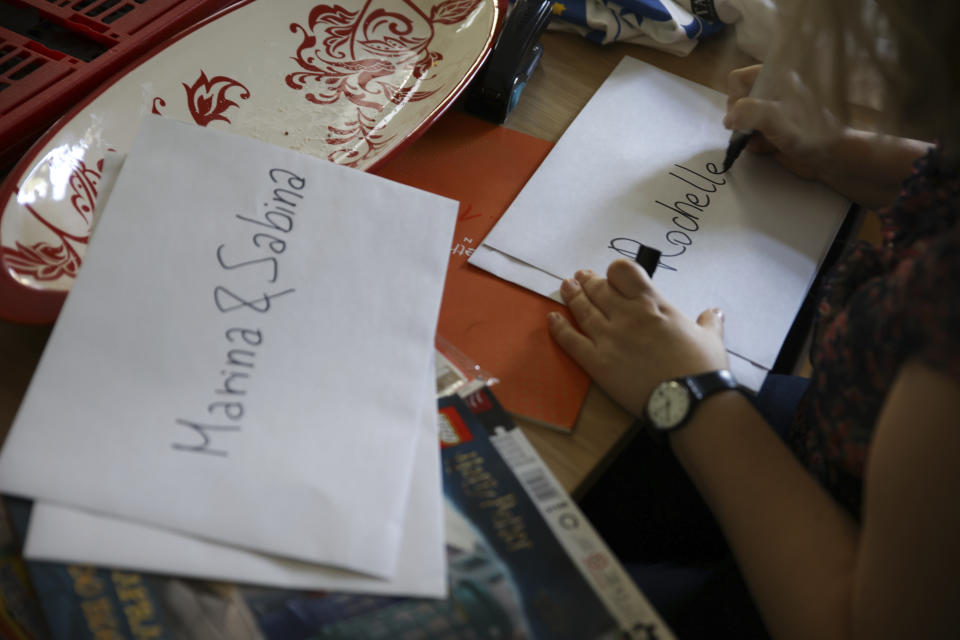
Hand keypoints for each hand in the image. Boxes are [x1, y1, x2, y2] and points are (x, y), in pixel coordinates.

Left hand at [547, 259, 728, 416]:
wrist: (688, 400)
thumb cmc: (702, 368)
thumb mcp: (711, 339)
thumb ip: (709, 322)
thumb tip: (715, 312)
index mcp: (653, 304)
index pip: (623, 272)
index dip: (615, 272)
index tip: (613, 277)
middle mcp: (627, 315)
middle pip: (599, 289)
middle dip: (588, 281)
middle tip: (581, 277)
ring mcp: (609, 337)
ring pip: (583, 309)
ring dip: (572, 296)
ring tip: (566, 287)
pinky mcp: (597, 362)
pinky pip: (571, 340)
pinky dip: (559, 328)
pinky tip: (552, 318)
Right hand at [724, 65, 930, 207]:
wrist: (831, 157)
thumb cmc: (808, 132)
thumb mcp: (775, 118)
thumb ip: (748, 112)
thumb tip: (729, 120)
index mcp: (776, 78)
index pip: (738, 79)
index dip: (735, 98)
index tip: (742, 115)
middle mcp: (772, 92)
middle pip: (737, 101)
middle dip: (739, 119)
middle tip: (750, 131)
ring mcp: (772, 112)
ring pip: (742, 120)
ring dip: (746, 134)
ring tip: (762, 142)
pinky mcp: (773, 131)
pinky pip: (751, 135)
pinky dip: (754, 144)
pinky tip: (768, 149)